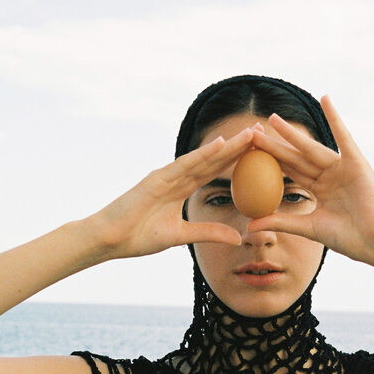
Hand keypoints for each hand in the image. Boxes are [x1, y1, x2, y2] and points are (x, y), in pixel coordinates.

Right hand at [86, 128, 254, 258]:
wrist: (110, 239)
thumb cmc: (138, 236)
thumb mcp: (182, 236)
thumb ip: (208, 233)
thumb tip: (237, 237)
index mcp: (182, 189)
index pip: (215, 171)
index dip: (237, 161)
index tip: (259, 153)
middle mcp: (177, 177)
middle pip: (214, 159)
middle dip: (239, 147)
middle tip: (262, 133)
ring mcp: (167, 176)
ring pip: (204, 157)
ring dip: (228, 145)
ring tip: (251, 134)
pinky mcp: (156, 179)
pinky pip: (184, 165)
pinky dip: (203, 154)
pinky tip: (222, 144)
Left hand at [247, 96, 373, 266]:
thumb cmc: (349, 237)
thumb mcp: (309, 228)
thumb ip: (281, 221)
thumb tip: (250, 225)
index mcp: (319, 190)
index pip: (289, 171)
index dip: (269, 160)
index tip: (248, 151)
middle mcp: (328, 176)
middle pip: (295, 157)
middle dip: (273, 145)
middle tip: (252, 131)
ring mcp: (341, 168)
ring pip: (310, 147)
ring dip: (292, 133)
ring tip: (271, 119)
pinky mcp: (356, 162)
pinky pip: (343, 137)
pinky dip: (335, 118)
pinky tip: (325, 99)